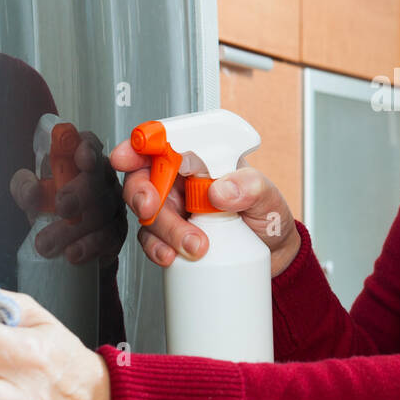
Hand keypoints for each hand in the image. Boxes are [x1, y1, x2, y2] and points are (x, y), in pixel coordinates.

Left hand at [10, 129, 126, 266]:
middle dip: (81, 193)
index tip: (82, 158)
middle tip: (61, 208)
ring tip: (47, 244)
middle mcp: (102, 180)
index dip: (87, 149)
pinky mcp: (117, 233)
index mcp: (82, 162)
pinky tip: (72, 253)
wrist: (65, 246)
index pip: (89, 146)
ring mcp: (114, 206)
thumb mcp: (33, 197)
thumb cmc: (51, 211)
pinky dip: (88, 246)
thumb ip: (25, 187)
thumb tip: (31, 189)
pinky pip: (108, 237)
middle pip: (99, 180)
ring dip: (73, 229)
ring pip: (102, 212)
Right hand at [108, 140, 300, 278]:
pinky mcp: (171, 237)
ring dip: (163, 230)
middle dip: (142, 192)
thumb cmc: (266, 216)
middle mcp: (182, 182)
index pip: (166, 144)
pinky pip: (151, 241)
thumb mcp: (268, 197)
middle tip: (152, 207)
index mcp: (202, 160)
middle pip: (144, 177)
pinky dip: (157, 249)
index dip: (139, 145)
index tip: (127, 156)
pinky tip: (174, 256)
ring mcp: (174, 210)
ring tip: (195, 244)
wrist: (273, 255)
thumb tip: (221, 189)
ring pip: (146, 213)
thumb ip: (250, 186)